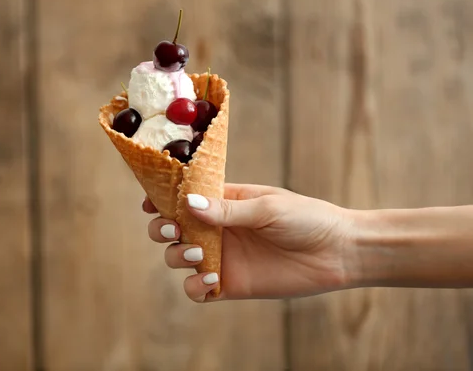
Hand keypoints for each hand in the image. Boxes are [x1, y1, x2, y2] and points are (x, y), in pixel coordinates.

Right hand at [143, 183, 357, 302]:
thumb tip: (188, 203)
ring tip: (201, 252)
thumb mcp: (267, 208)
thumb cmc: (306, 219)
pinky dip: (195, 286)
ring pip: (178, 257)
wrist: (338, 252)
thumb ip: (226, 210)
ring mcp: (222, 257)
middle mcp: (217, 229)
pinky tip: (213, 279)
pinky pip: (198, 290)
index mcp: (224, 202)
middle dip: (161, 228)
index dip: (162, 199)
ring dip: (178, 255)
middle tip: (173, 228)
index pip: (184, 198)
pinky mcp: (230, 285)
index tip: (150, 201)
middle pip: (172, 228)